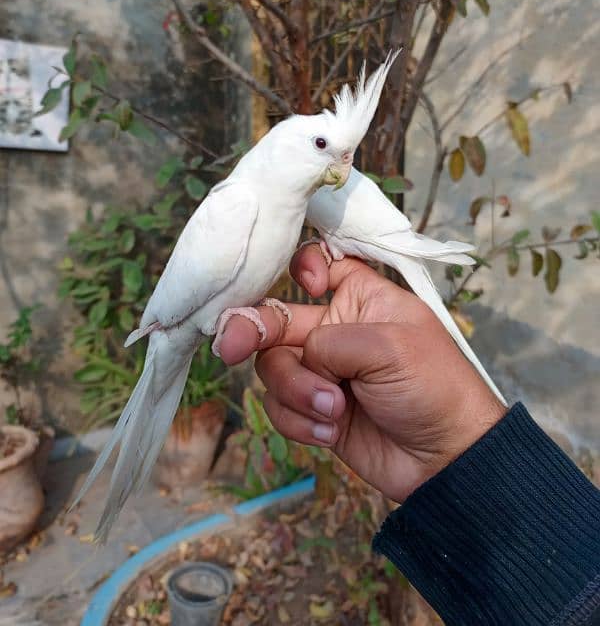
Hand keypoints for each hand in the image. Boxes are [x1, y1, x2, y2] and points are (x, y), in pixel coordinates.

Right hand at [218, 245, 506, 501]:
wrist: (446, 460)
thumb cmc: (432, 388)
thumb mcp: (389, 347)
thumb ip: (329, 341)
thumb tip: (299, 357)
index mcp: (361, 299)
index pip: (321, 265)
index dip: (305, 267)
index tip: (307, 285)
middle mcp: (334, 329)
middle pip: (275, 319)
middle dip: (250, 330)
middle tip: (227, 347)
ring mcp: (321, 372)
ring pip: (272, 367)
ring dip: (295, 392)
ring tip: (333, 412)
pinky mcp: (312, 411)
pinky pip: (279, 407)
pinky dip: (298, 421)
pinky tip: (330, 432)